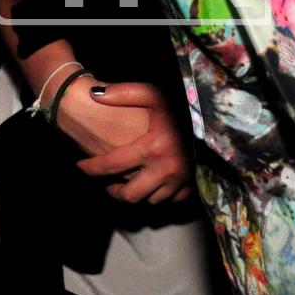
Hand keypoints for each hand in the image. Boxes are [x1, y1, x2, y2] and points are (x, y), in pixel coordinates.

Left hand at [64, 80, 194, 204]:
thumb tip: (92, 93)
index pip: (110, 166)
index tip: (80, 165)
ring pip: (148, 200)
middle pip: (129, 195)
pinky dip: (158, 196)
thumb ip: (124, 92)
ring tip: (127, 182)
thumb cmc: (180, 105)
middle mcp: (168, 169)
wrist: (214, 116)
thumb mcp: (154, 94)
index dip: (89, 168)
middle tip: (106, 181)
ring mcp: (181, 180)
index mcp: (154, 147)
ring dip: (135, 194)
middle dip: (112, 190)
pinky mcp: (191, 185)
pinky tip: (151, 185)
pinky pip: (170, 201)